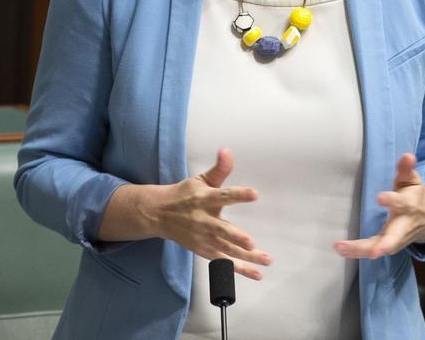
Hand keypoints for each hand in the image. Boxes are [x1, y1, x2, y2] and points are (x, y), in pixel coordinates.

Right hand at [150, 148, 271, 279]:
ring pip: (226, 250)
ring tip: (265, 260)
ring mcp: (203, 238)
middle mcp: (203, 221)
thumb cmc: (185, 195)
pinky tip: (256, 273)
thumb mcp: (200, 179)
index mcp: (204, 199)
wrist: (158, 214)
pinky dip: (239, 269)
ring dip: (246, 257)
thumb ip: (219, 169)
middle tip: (251, 243)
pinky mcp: (204, 251)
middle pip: (221, 230)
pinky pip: (223, 262)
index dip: (239, 195)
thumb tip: (227, 151)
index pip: (223, 196)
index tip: (254, 194)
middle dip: (236, 237)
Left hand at [333, 153, 424, 259]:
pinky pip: (371, 250)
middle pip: (395, 237)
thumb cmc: (414, 195)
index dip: (391, 200)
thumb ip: (406, 169)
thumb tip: (408, 155)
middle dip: (386, 244)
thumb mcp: (412, 180)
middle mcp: (403, 225)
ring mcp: (396, 238)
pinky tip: (340, 250)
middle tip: (376, 251)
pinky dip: (356, 252)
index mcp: (409, 205)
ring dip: (362, 250)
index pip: (401, 203)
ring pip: (381, 248)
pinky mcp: (387, 245)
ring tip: (342, 248)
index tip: (380, 197)